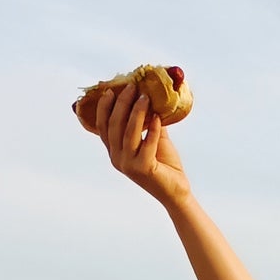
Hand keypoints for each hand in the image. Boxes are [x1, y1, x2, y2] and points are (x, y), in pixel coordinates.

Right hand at [93, 81, 190, 207]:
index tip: (111, 90)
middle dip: (122, 103)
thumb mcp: (153, 139)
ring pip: (129, 132)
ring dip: (137, 112)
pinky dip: (152, 128)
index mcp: (114, 152)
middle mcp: (117, 158)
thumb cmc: (164, 165)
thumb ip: (147, 121)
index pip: (103, 126)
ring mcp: (129, 165)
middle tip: (132, 87)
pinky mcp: (143, 169)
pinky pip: (147, 143)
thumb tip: (147, 95)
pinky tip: (158, 117)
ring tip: (145, 97)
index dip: (104, 107)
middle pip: (114, 125)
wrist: (177, 192)